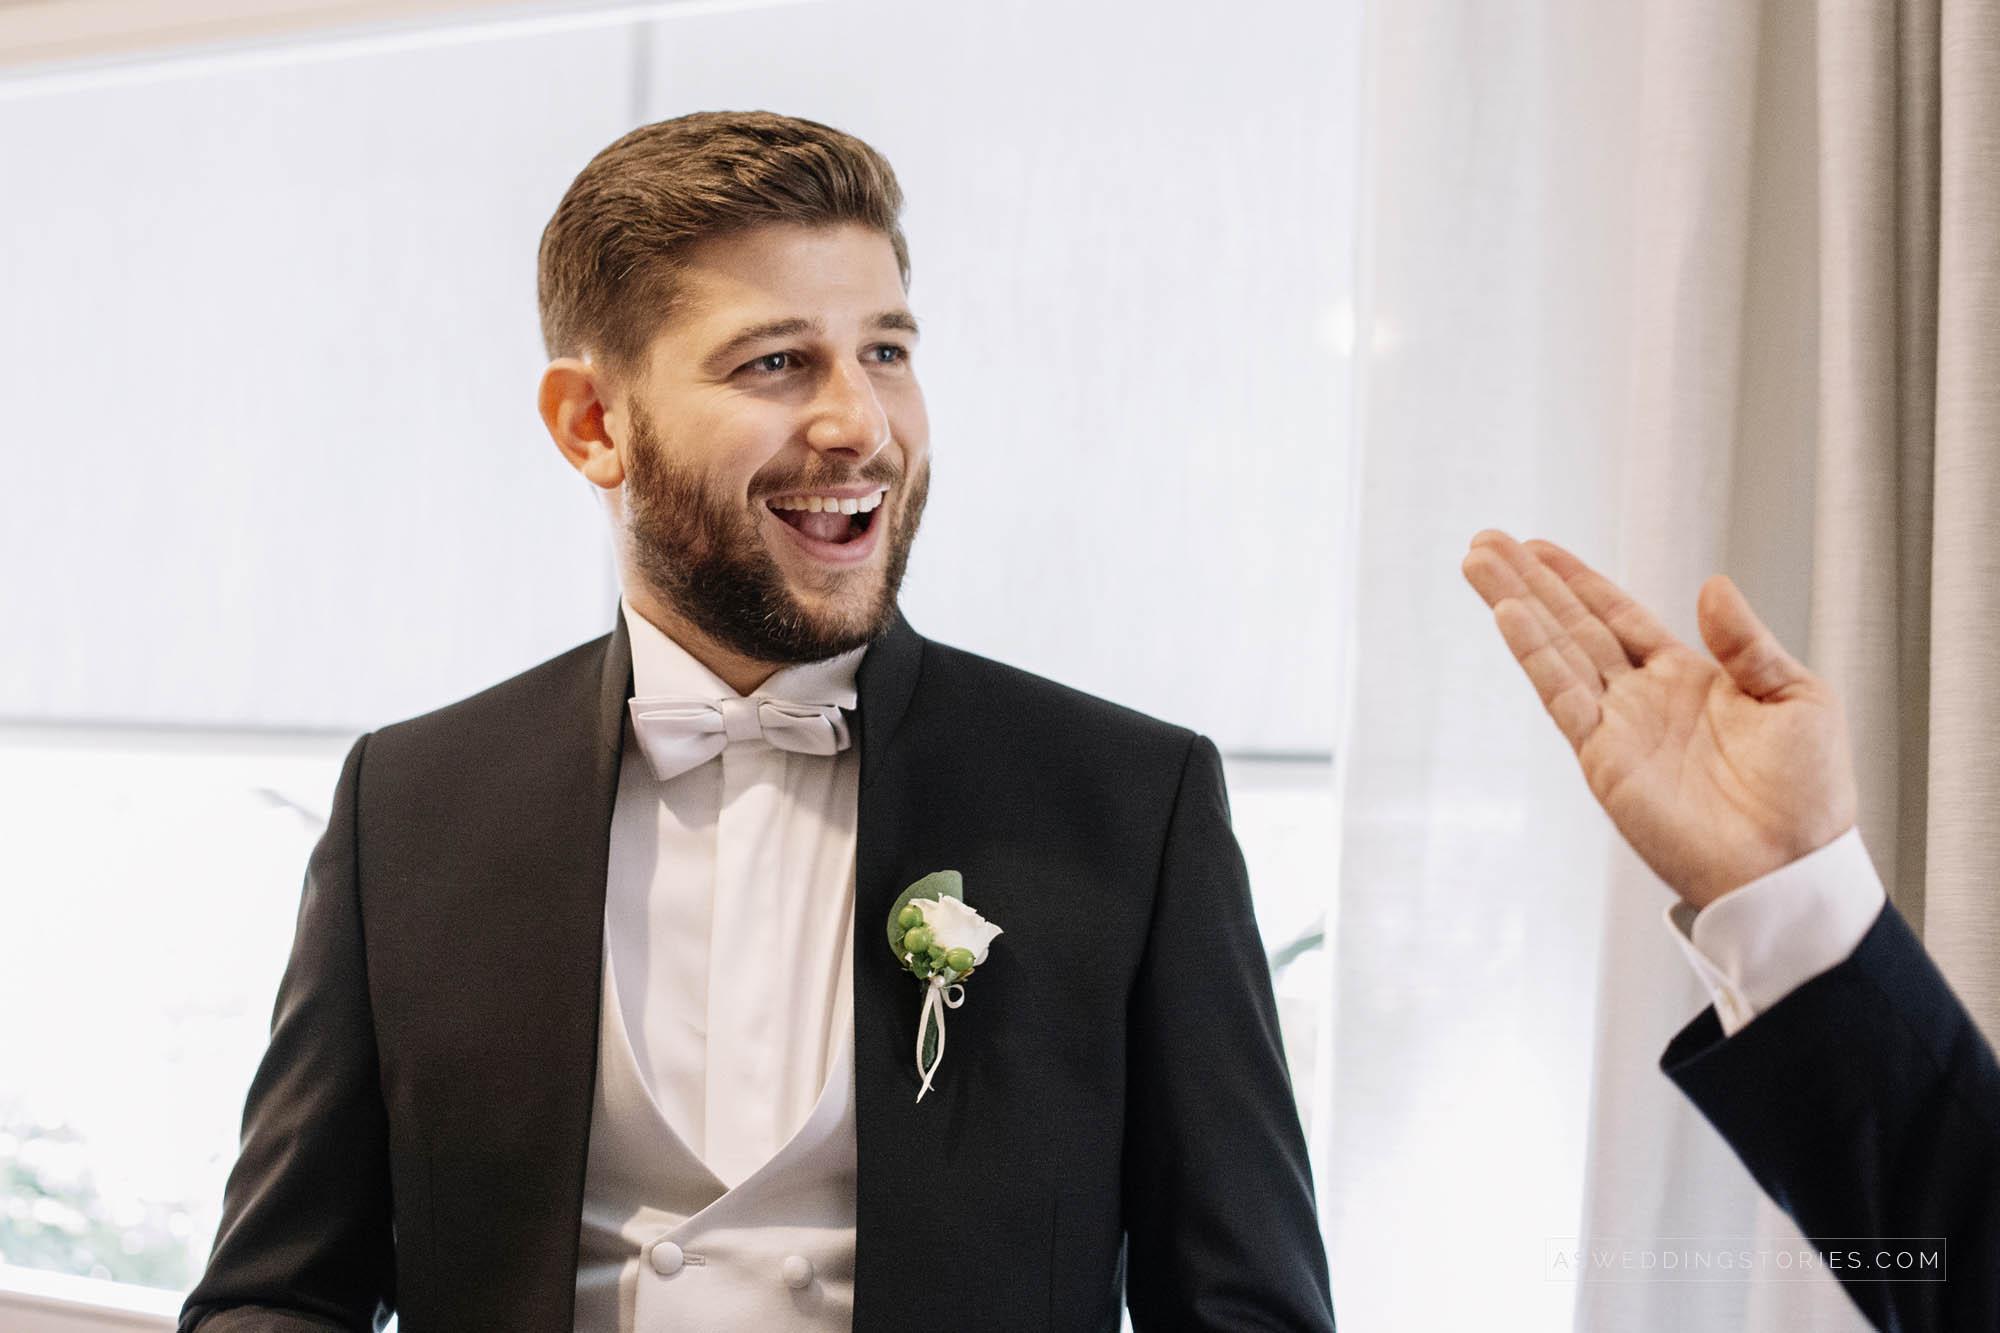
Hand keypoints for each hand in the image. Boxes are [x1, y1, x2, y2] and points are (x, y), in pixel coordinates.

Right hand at [1461, 530, 1857, 908]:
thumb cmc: (1807, 793)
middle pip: (1572, 625)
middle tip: (1485, 543)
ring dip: (1515, 605)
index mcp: (1687, 678)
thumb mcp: (1795, 697)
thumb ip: (1747, 643)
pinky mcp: (1603, 758)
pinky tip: (1509, 615)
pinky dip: (1534, 653)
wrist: (1793, 866)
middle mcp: (1641, 698)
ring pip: (1556, 651)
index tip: (1535, 548)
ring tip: (1477, 563)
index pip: (1618, 616)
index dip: (1577, 580)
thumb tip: (1712, 585)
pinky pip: (1561, 695)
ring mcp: (1617, 727)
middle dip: (1528, 582)